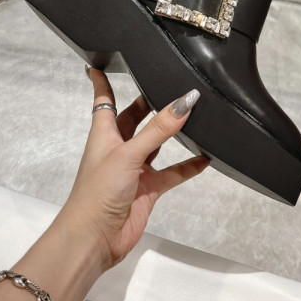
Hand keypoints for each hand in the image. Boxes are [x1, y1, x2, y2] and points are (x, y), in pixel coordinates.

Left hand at [81, 67, 205, 267]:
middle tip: (170, 82)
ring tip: (195, 114)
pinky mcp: (148, 189)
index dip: (102, 81)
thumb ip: (158, 129)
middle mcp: (119, 148)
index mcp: (104, 134)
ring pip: (157, 144)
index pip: (104, 100)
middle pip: (136, 118)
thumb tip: (186, 101)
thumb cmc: (98, 191)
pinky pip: (173, 173)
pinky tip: (206, 157)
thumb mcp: (128, 154)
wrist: (94, 238)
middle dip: (149, 102)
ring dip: (173, 132)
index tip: (99, 63)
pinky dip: (188, 166)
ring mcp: (135, 169)